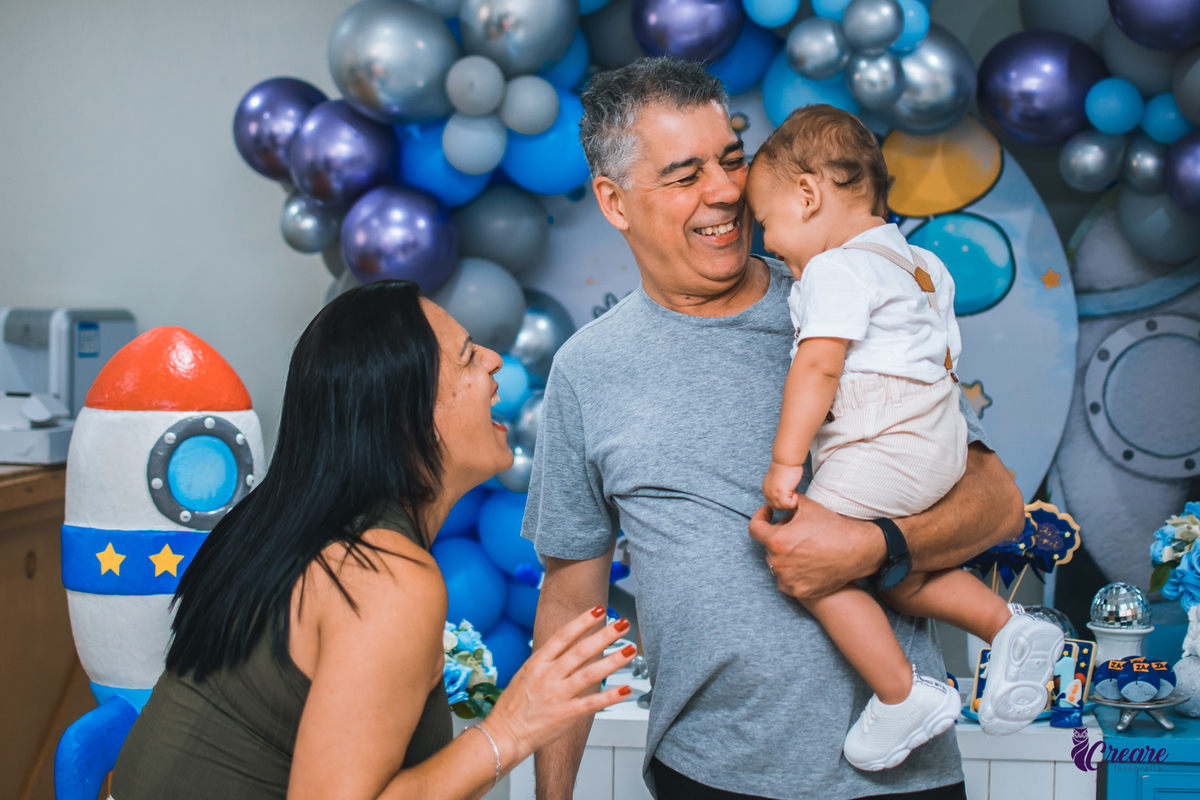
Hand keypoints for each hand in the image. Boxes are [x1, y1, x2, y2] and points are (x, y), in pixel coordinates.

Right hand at [483, 608, 635, 767]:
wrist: (503, 735)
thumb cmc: (513, 706)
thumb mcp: (526, 674)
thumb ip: (547, 661)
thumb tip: (565, 646)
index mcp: (537, 663)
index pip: (563, 636)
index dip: (583, 622)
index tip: (599, 610)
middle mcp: (548, 676)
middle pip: (581, 651)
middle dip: (604, 635)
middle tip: (622, 624)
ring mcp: (558, 695)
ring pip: (590, 674)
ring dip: (612, 661)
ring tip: (630, 651)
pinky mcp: (566, 715)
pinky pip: (592, 704)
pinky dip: (610, 696)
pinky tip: (625, 689)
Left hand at [748, 497, 884, 597]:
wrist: (856, 550)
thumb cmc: (832, 527)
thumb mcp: (808, 506)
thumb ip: (788, 501)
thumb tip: (780, 498)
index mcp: (777, 540)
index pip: (755, 529)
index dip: (760, 517)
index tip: (768, 514)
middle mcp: (778, 562)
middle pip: (768, 546)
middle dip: (778, 536)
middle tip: (794, 530)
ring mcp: (788, 579)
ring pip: (776, 564)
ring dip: (783, 555)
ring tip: (802, 547)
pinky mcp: (798, 591)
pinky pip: (785, 580)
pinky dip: (791, 573)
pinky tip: (804, 564)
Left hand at [762, 461, 805, 510]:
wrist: (786, 460)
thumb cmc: (785, 467)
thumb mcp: (778, 480)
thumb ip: (778, 489)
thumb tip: (786, 497)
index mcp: (766, 489)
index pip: (773, 503)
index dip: (782, 500)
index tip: (789, 493)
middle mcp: (767, 492)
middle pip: (777, 507)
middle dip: (786, 503)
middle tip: (792, 493)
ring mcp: (773, 494)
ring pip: (783, 507)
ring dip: (790, 502)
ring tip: (793, 492)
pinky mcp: (781, 494)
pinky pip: (788, 505)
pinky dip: (794, 502)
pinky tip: (795, 493)